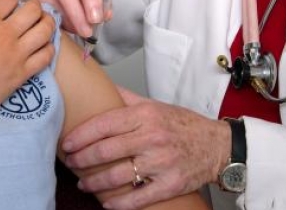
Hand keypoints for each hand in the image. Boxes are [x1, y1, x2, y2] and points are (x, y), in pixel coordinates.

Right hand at [0, 0, 55, 121]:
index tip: (6, 4)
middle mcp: (4, 34)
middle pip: (33, 9)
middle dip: (33, 5)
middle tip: (28, 9)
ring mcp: (16, 55)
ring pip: (45, 30)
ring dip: (46, 22)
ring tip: (41, 23)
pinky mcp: (22, 75)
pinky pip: (46, 55)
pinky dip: (48, 47)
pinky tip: (41, 46)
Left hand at [61, 87, 229, 209]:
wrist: (218, 146)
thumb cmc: (184, 125)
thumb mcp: (155, 105)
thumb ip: (126, 99)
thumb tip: (100, 87)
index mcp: (146, 115)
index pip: (104, 124)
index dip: (81, 136)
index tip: (67, 143)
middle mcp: (152, 137)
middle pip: (106, 151)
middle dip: (82, 159)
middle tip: (70, 163)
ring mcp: (161, 162)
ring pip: (117, 176)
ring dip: (94, 183)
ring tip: (83, 183)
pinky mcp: (170, 184)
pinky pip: (138, 198)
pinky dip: (118, 204)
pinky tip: (106, 203)